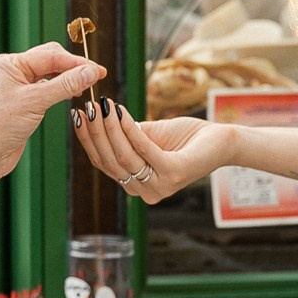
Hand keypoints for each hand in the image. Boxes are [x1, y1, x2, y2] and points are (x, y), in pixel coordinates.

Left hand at [0, 43, 103, 179]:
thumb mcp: (35, 102)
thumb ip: (64, 85)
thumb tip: (90, 72)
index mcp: (11, 63)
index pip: (51, 56)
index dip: (77, 63)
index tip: (99, 70)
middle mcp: (13, 71)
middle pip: (51, 60)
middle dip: (73, 67)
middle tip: (95, 77)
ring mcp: (18, 86)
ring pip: (50, 74)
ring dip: (68, 78)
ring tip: (86, 86)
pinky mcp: (23, 102)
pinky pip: (47, 89)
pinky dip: (61, 90)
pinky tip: (72, 95)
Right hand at [72, 103, 231, 203]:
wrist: (221, 141)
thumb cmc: (185, 138)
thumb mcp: (148, 136)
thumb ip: (125, 135)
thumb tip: (98, 118)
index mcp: (135, 185)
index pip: (103, 163)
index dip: (88, 139)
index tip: (77, 115)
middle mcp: (144, 192)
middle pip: (110, 161)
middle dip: (95, 132)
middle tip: (86, 107)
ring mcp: (159, 186)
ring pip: (124, 156)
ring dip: (110, 128)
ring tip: (102, 106)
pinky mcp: (173, 174)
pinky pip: (144, 149)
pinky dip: (129, 129)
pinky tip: (120, 111)